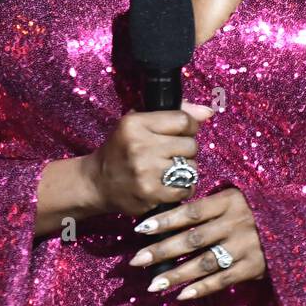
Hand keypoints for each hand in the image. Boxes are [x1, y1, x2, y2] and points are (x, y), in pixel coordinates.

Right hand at [83, 101, 213, 216]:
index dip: (190, 127)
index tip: (183, 133)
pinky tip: (170, 184)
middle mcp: (140, 146)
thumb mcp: (138, 123)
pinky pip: (186, 188)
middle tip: (172, 154)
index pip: (183, 120)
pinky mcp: (151, 193)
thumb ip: (173, 113)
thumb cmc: (121, 148)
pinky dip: (183, 187)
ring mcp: (146, 171)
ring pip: (191, 167)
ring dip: (186, 169)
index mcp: (135, 124)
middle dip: (186, 149)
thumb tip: (207, 112)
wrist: (97, 182)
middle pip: (190, 145)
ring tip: (170, 169)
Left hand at [128, 187, 266, 299]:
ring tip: (153, 285)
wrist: (294, 226)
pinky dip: (201, 289)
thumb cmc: (253, 210)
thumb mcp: (233, 199)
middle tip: (136, 261)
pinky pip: (222, 280)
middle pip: (192, 239)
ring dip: (176, 275)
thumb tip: (166, 216)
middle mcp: (235, 224)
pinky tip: (181, 295)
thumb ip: (206, 207)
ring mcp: (245, 247)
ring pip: (204, 263)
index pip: (189, 212)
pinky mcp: (253, 267)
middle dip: (161, 251)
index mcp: (228, 202)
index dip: (164, 220)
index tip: (139, 229)